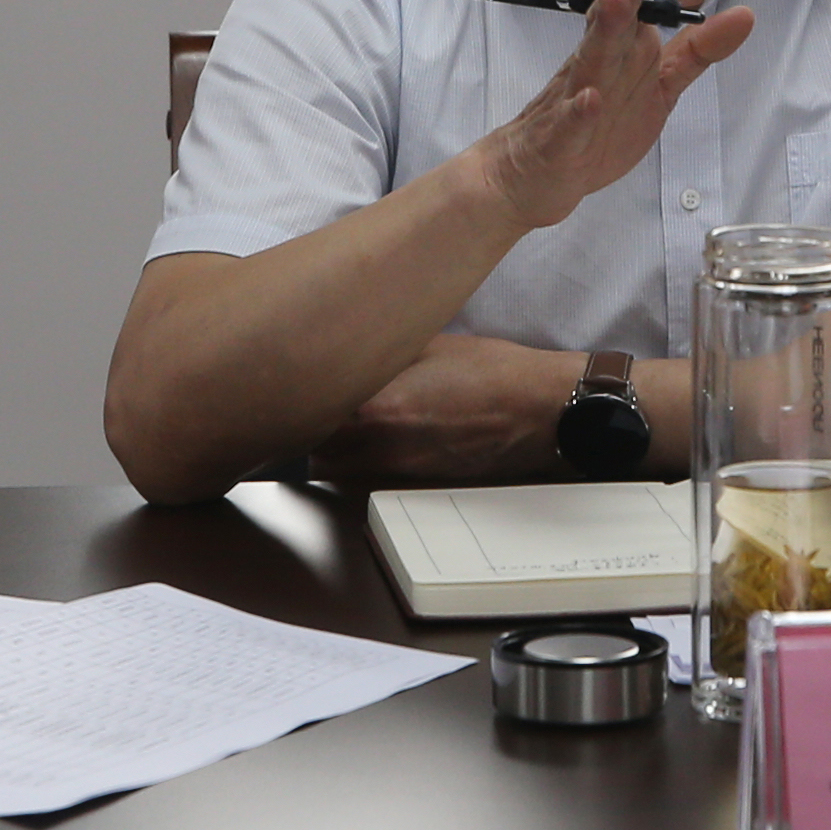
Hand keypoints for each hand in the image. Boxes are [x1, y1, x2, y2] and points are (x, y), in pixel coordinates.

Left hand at [311, 333, 582, 482]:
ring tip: (343, 417)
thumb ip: (374, 353)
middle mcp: (379, 447)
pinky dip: (360, 460)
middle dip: (308, 424)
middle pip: (312, 447)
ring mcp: (396, 471)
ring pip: (336, 467)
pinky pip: (367, 476)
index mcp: (375, 406)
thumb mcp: (425, 345)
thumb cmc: (492, 372)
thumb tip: (337, 347)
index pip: (305, 412)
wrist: (541, 412)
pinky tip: (377, 435)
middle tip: (310, 396)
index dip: (293, 395)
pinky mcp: (415, 484)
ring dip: (332, 445)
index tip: (289, 378)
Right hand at [473, 0, 754, 231]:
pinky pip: (570, 124)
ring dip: (604, 30)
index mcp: (614, 46)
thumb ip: (698, 50)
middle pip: (608, 19)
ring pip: (590, 61)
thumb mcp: (660, 85)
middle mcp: (593, 63)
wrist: (540, 173)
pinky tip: (589, 101)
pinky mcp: (561, 139)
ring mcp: (573, 99)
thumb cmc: (599, 120)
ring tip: (615, 1)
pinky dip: (579, 113)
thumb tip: (746, 14)